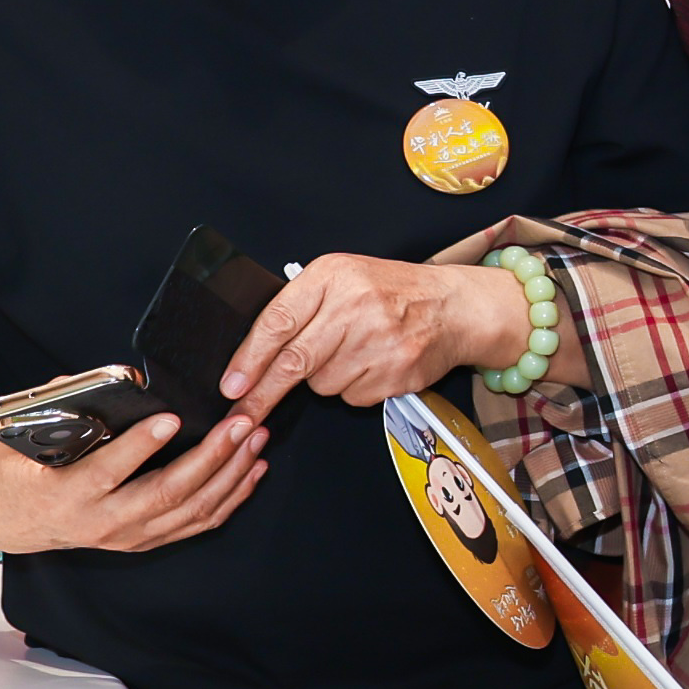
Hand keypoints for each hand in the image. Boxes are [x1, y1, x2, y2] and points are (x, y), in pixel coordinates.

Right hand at [0, 410, 267, 556]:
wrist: (8, 519)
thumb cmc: (16, 471)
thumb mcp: (19, 438)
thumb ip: (60, 405)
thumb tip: (108, 376)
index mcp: (66, 494)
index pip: (109, 471)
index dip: (142, 446)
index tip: (171, 418)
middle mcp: (102, 522)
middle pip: (167, 492)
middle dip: (211, 456)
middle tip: (240, 423)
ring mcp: (128, 536)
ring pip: (191, 510)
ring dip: (231, 473)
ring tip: (255, 438)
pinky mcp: (146, 541)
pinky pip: (198, 522)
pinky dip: (231, 496)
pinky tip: (252, 469)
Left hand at [223, 254, 532, 418]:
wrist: (455, 307)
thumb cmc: (393, 292)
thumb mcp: (343, 279)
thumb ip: (301, 305)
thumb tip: (253, 353)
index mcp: (334, 276)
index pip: (278, 321)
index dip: (250, 358)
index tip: (233, 384)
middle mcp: (356, 307)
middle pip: (295, 361)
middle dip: (263, 392)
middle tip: (243, 411)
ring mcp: (379, 342)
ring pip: (323, 383)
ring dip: (327, 378)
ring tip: (354, 352)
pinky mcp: (396, 372)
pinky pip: (353, 395)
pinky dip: (356, 386)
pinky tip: (373, 363)